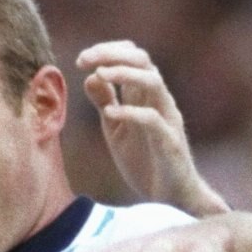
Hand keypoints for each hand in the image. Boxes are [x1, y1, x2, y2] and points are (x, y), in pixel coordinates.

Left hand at [78, 41, 220, 213]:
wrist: (170, 199)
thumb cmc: (145, 162)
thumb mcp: (116, 130)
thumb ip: (106, 103)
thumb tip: (89, 77)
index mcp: (146, 96)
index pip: (133, 57)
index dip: (108, 51)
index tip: (81, 59)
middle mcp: (160, 101)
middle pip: (143, 61)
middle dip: (112, 54)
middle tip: (84, 59)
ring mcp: (167, 120)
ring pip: (154, 82)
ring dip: (125, 73)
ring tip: (100, 74)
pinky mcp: (170, 142)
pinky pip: (153, 119)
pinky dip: (131, 112)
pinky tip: (110, 114)